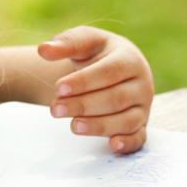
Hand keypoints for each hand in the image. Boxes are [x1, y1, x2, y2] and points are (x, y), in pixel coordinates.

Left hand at [38, 26, 153, 153]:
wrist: (118, 65)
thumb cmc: (99, 52)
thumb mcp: (84, 40)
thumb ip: (66, 43)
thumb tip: (43, 50)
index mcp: (130, 59)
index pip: (109, 72)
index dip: (83, 82)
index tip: (58, 88)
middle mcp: (142, 84)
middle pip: (115, 98)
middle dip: (83, 105)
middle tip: (55, 109)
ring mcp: (143, 106)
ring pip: (126, 120)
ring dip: (99, 126)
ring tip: (73, 125)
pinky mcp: (141, 125)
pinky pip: (138, 137)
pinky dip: (128, 143)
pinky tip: (113, 145)